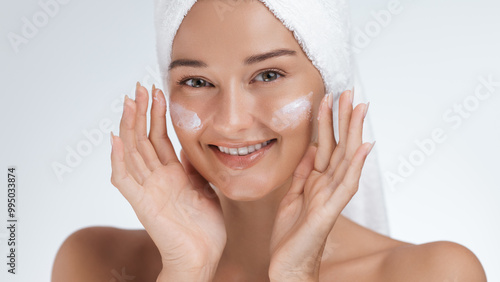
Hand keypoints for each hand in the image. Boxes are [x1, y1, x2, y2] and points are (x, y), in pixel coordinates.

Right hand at [110, 83, 225, 280]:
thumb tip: (191, 145)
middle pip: (143, 139)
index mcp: (171, 173)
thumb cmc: (205, 226)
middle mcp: (156, 178)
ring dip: (129, 127)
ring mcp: (147, 189)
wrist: (203, 254)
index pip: (159, 137)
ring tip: (129, 102)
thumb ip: (193, 167)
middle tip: (138, 87)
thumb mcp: (203, 186)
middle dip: (141, 112)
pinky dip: (118, 161)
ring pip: (133, 152)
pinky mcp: (143, 204)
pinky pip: (125, 180)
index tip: (156, 92)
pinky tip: (116, 140)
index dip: (156, 115)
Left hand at [269, 90, 373, 280]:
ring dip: (353, 133)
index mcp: (317, 181)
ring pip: (345, 159)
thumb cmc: (291, 234)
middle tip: (350, 92)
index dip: (329, 122)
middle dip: (344, 119)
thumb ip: (302, 173)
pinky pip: (344, 186)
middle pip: (339, 146)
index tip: (331, 98)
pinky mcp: (328, 211)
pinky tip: (364, 147)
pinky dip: (355, 166)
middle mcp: (327, 186)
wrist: (287, 265)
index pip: (326, 145)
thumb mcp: (292, 195)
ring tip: (360, 108)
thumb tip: (310, 149)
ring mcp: (330, 197)